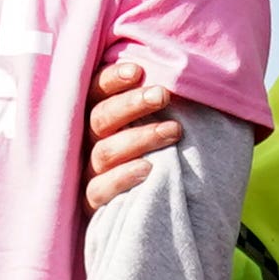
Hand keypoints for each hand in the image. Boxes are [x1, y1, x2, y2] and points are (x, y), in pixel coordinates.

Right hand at [82, 56, 184, 213]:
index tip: (138, 70)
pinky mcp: (93, 202)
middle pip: (100, 118)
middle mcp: (89, 142)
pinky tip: (148, 169)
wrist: (151, 208)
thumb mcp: (154, 124)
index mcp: (98, 117)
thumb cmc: (157, 153)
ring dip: (139, 138)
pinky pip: (100, 190)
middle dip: (132, 104)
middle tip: (162, 95)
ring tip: (173, 131)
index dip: (112, 80)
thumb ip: (159, 102)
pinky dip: (123, 178)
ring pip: (105, 152)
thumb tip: (189, 72)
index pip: (96, 91)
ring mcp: (89, 172)